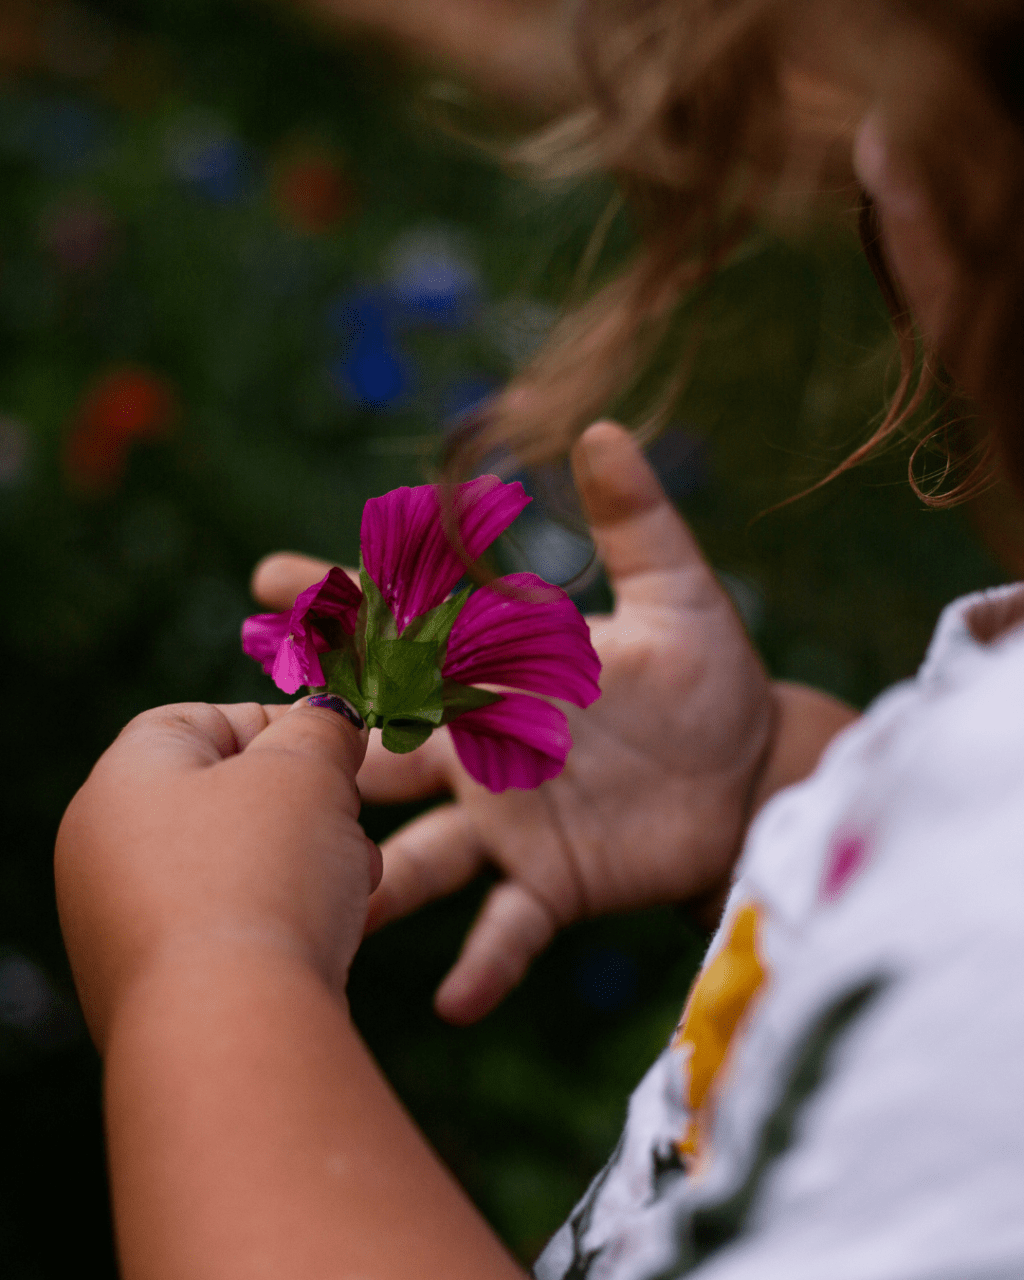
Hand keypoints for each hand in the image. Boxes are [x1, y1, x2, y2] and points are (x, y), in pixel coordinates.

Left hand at [55, 698, 379, 1046]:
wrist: (232, 1028)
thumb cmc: (266, 874)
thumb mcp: (307, 769)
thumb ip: (321, 728)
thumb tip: (327, 719)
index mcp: (122, 779)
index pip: (207, 720)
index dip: (285, 725)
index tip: (341, 753)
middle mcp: (102, 850)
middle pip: (225, 797)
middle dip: (305, 806)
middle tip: (349, 822)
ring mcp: (120, 926)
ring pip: (235, 866)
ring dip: (304, 865)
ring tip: (351, 884)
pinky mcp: (153, 990)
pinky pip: (228, 929)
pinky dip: (278, 923)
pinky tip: (323, 939)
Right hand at [252, 422, 783, 1022]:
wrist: (752, 776)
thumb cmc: (710, 680)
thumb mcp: (680, 596)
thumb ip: (637, 522)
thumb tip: (608, 430)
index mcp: (501, 674)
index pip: (408, 635)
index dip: (343, 605)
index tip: (271, 574)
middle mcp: (484, 751)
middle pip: (386, 750)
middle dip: (321, 743)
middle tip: (249, 743)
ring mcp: (511, 823)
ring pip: (423, 851)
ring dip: (376, 876)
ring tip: (327, 901)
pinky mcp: (553, 884)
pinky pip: (509, 927)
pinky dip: (484, 961)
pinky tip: (451, 999)